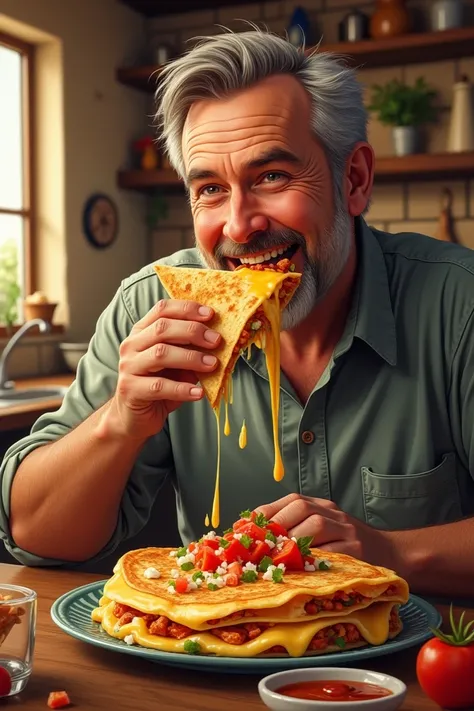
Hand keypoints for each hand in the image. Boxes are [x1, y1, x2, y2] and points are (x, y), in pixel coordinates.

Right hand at [107, 299, 220, 439]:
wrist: (133, 418)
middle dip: (193, 332)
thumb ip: (190, 350)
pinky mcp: (130, 389)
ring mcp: (128, 367)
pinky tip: (198, 393)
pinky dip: (182, 388)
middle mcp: (131, 345)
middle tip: (216, 341)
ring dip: (191, 358)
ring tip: (212, 365)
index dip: (187, 309)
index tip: (211, 314)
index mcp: (142, 332)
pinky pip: (159, 386)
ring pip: (160, 354)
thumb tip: (217, 341)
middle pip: (162, 328)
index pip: (162, 310)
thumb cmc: (159, 387)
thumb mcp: (177, 365)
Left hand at [256, 493, 399, 570]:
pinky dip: (314, 559)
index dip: (266, 512)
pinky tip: (300, 569)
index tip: (246, 527)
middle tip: (259, 545)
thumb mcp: (322, 529)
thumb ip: (295, 530)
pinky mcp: (357, 550)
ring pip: (316, 526)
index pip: (291, 500)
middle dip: (276, 525)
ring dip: (292, 541)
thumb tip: (255, 540)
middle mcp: (333, 512)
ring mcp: (347, 529)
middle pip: (301, 508)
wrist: (390, 553)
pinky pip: (333, 552)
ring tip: (276, 557)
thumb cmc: (346, 545)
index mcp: (321, 505)